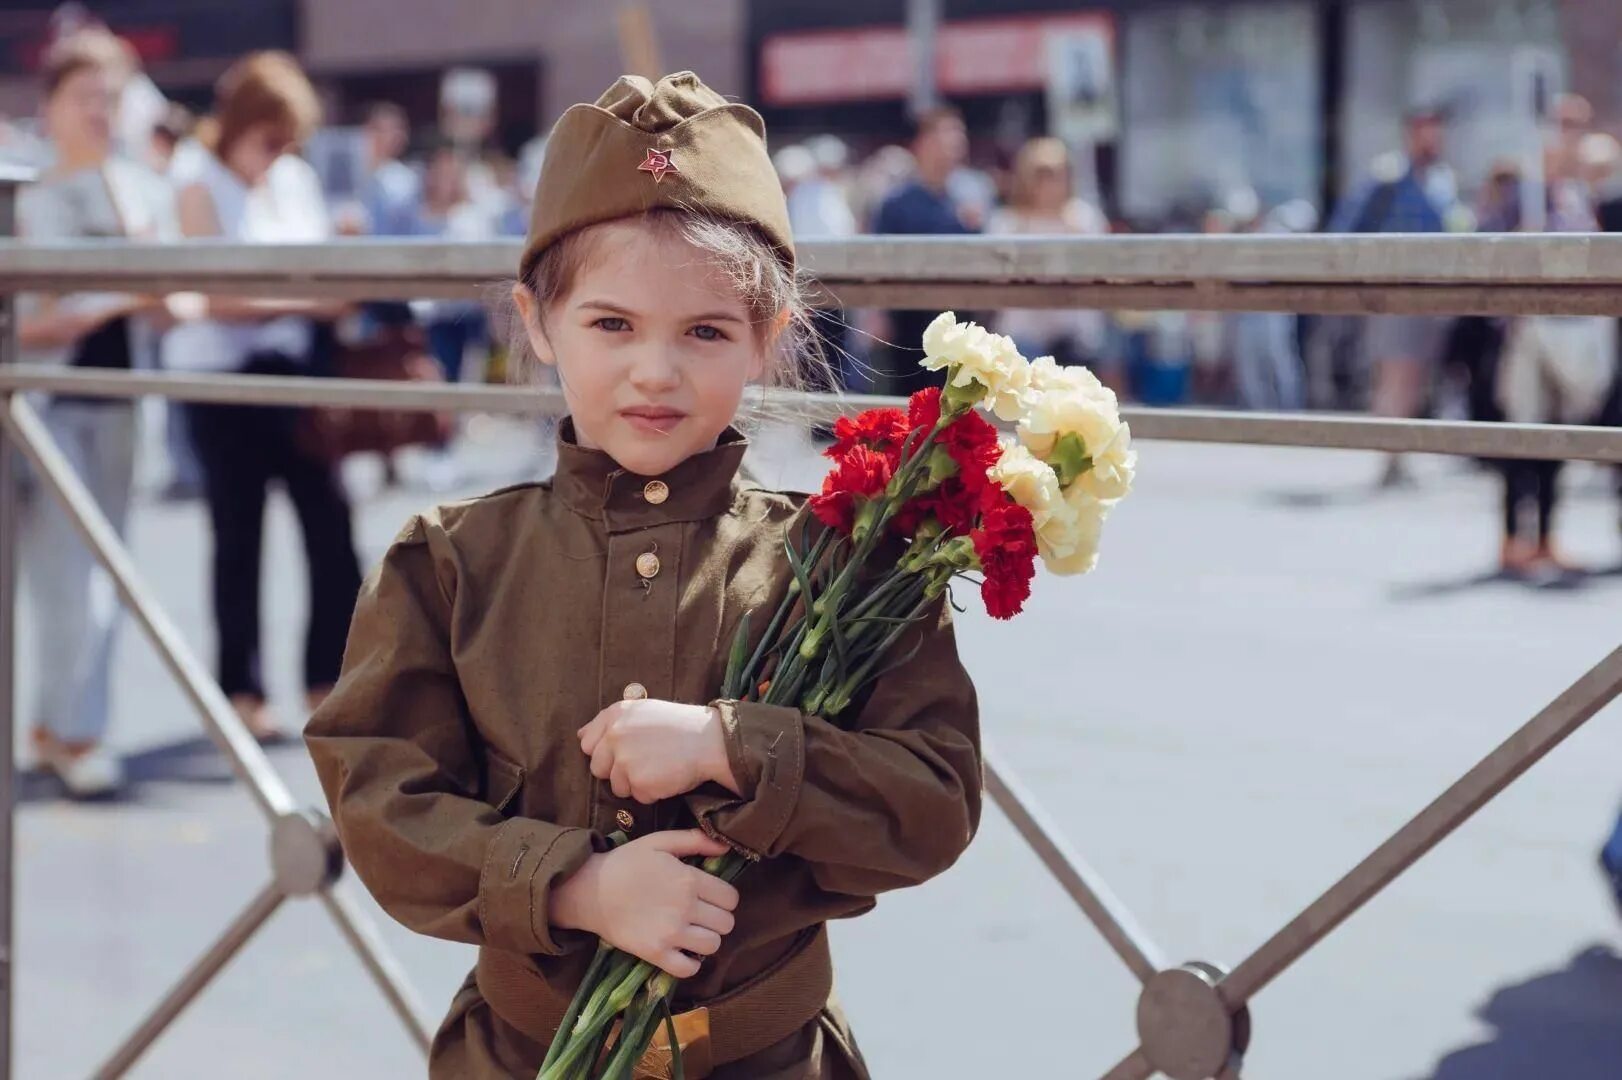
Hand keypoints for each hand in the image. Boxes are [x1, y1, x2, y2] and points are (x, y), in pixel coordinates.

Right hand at [552, 830, 738, 977]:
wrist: (589, 890)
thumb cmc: (626, 862)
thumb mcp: (660, 842)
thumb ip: (695, 840)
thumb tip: (724, 847)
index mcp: (689, 880)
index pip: (731, 898)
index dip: (724, 897)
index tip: (712, 896)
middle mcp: (684, 909)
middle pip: (726, 923)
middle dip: (718, 917)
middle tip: (703, 914)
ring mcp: (670, 934)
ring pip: (713, 946)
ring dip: (707, 939)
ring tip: (693, 931)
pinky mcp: (655, 954)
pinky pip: (688, 969)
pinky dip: (691, 964)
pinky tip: (683, 951)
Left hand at [578, 699, 738, 803]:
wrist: (710, 741)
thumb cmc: (679, 726)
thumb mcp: (643, 712)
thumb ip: (610, 723)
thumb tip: (580, 736)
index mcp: (615, 715)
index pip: (588, 743)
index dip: (606, 752)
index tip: (626, 752)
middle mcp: (615, 735)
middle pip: (599, 768)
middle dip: (618, 771)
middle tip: (646, 762)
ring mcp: (625, 759)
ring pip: (617, 786)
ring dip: (636, 783)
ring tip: (659, 767)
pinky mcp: (638, 782)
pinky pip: (637, 797)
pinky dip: (652, 793)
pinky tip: (667, 777)